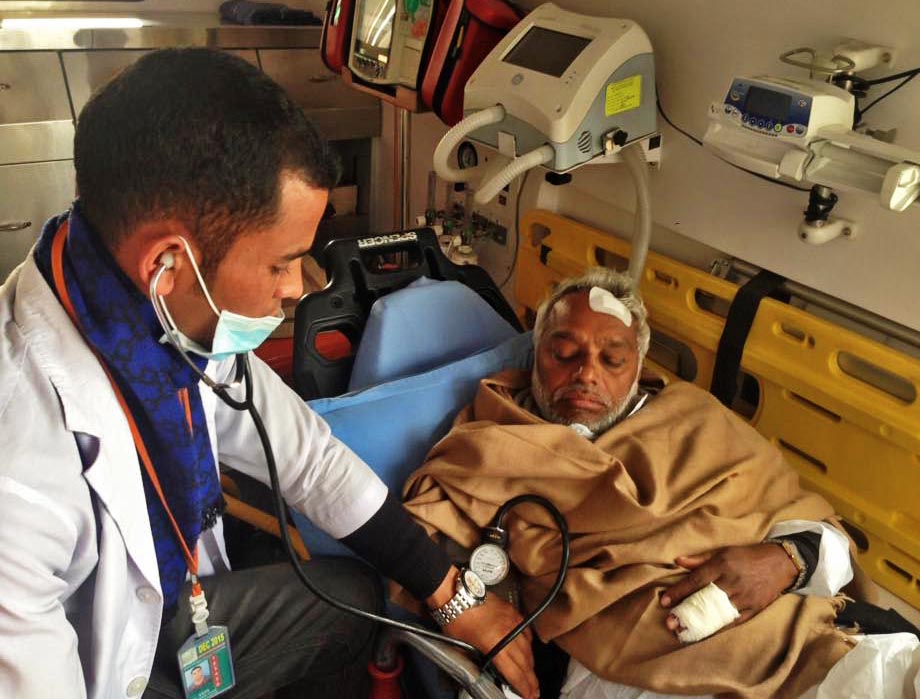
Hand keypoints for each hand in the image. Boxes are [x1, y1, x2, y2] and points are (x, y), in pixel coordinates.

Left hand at [427, 567, 537, 698]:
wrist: (456, 594)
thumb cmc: (456, 620)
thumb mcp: (462, 647)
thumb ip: (478, 661)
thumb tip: (486, 672)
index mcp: (494, 644)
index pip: (514, 671)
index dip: (523, 686)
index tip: (529, 696)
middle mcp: (507, 633)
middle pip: (524, 662)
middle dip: (530, 680)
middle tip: (535, 692)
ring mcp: (512, 621)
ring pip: (527, 647)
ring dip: (530, 664)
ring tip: (532, 676)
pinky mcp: (512, 612)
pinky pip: (525, 632)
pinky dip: (528, 644)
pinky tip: (528, 650)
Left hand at [660, 543, 797, 635]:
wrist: (780, 563)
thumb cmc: (746, 556)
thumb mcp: (723, 552)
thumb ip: (700, 560)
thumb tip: (678, 561)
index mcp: (722, 564)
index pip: (696, 579)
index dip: (679, 591)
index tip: (664, 602)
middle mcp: (732, 581)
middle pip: (705, 599)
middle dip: (686, 612)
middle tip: (670, 623)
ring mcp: (744, 596)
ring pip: (718, 613)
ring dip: (700, 624)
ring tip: (683, 631)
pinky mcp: (754, 609)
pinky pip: (733, 622)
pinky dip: (719, 629)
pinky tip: (705, 634)